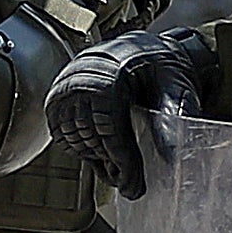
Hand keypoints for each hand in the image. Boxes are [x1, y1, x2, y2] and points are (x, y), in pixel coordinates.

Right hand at [45, 28, 214, 199]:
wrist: (137, 47)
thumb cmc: (158, 62)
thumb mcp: (175, 82)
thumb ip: (176, 111)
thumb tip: (175, 150)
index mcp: (108, 72)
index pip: (110, 128)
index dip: (122, 160)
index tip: (133, 183)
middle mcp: (78, 80)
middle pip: (91, 139)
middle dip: (113, 166)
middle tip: (132, 185)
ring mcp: (63, 91)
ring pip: (77, 141)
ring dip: (99, 161)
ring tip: (121, 173)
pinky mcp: (55, 101)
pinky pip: (66, 137)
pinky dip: (85, 150)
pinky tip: (105, 155)